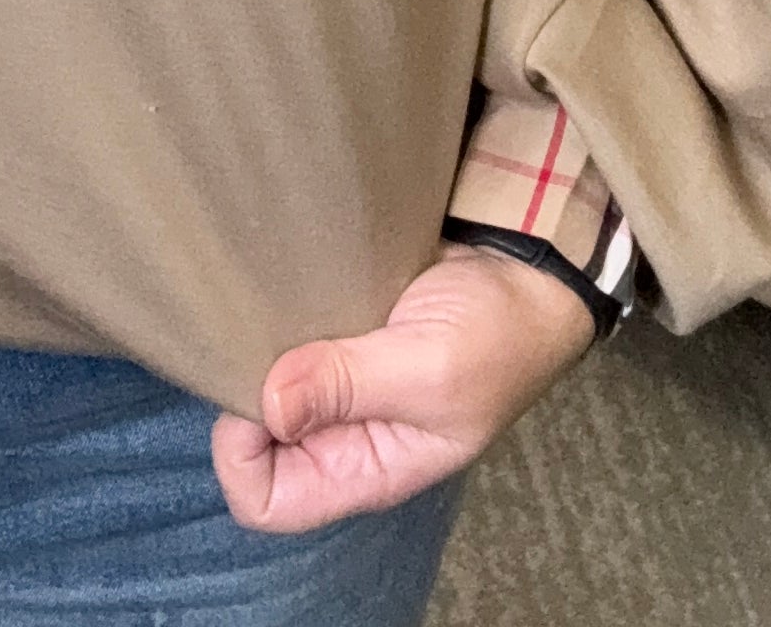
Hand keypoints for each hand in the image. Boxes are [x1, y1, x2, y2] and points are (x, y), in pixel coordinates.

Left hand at [211, 244, 596, 532]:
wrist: (526, 268)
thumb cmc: (498, 335)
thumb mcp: (430, 368)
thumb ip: (349, 385)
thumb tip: (268, 405)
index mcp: (366, 467)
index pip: (268, 501)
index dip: (244, 456)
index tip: (256, 391)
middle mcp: (343, 431)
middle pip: (253, 441)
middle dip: (246, 392)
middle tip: (258, 335)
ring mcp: (339, 380)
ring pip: (264, 383)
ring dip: (260, 348)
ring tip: (273, 304)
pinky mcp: (339, 330)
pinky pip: (285, 334)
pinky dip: (277, 312)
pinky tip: (286, 284)